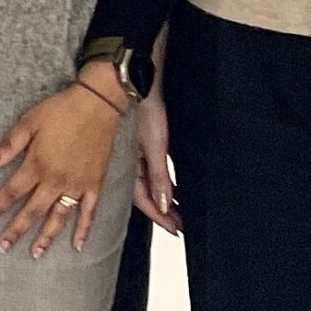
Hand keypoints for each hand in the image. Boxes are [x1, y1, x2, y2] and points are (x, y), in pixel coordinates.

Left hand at [0, 77, 123, 256]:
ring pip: (59, 218)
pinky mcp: (94, 184)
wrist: (97, 105)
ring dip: (46, 238)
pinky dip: (84, 230)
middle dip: (15, 231)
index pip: (11, 193)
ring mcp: (77, 185)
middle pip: (32, 212)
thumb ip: (9, 145)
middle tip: (3, 247)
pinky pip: (89, 212)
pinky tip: (78, 246)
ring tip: (35, 253)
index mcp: (37, 164)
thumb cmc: (60, 110)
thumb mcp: (28, 122)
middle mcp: (56, 180)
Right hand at [132, 85, 182, 234]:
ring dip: (163, 199)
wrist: (138, 81)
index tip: (175, 229)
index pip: (145, 200)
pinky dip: (161, 183)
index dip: (160, 217)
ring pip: (149, 184)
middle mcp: (132, 162)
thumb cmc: (144, 109)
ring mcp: (138, 153)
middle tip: (180, 226)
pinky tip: (169, 188)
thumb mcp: (155, 147)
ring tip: (178, 212)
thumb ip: (159, 178)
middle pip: (147, 195)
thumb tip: (164, 205)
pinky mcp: (145, 143)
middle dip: (163, 212)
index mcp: (130, 164)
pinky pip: (151, 171)